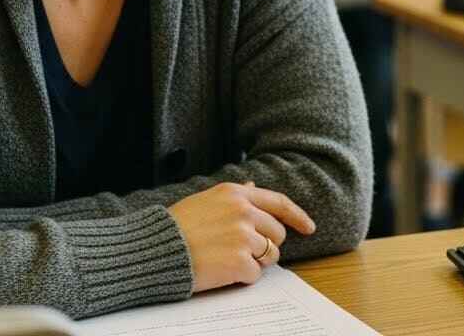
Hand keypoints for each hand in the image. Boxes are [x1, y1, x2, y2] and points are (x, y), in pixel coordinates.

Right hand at [167, 181, 315, 292]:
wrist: (154, 250)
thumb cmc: (176, 227)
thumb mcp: (206, 200)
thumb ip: (234, 195)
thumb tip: (253, 186)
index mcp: (236, 194)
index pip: (279, 203)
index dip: (298, 217)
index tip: (309, 228)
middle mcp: (243, 212)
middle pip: (277, 233)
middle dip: (266, 245)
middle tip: (242, 250)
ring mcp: (243, 236)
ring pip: (270, 255)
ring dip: (254, 262)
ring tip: (227, 259)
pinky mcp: (239, 261)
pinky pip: (256, 274)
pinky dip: (243, 277)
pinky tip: (222, 270)